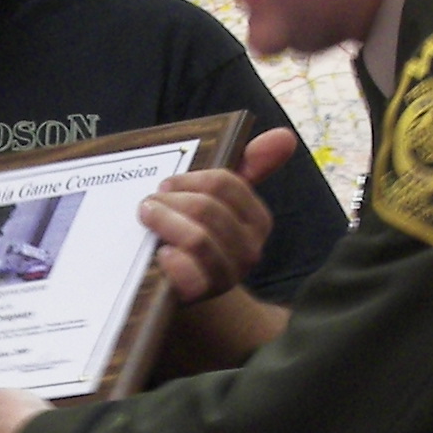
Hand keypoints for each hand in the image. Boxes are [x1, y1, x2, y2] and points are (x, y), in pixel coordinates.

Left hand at [138, 125, 297, 302]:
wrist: (183, 289)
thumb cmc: (201, 232)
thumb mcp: (221, 199)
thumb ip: (251, 165)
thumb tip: (285, 135)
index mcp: (257, 222)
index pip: (226, 184)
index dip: (189, 179)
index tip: (167, 185)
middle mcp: (248, 251)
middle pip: (206, 209)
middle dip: (171, 201)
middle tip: (149, 202)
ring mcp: (226, 277)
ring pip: (197, 238)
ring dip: (164, 222)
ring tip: (147, 218)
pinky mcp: (202, 297)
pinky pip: (190, 274)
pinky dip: (172, 261)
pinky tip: (160, 253)